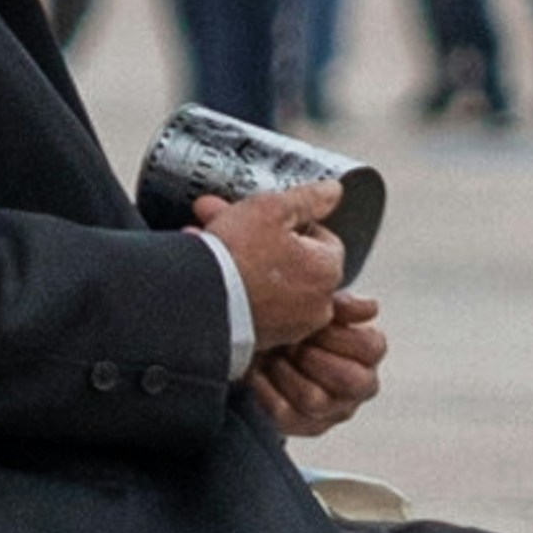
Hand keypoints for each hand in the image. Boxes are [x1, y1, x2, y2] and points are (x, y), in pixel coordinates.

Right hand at [199, 183, 354, 351]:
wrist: (199, 305)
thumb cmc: (238, 257)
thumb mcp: (272, 208)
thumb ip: (308, 198)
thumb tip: (333, 191)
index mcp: (327, 271)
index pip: (323, 239)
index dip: (294, 224)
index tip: (270, 219)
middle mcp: (316, 305)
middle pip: (292, 260)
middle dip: (259, 238)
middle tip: (228, 221)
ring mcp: (289, 328)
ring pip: (269, 282)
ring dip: (242, 262)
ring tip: (207, 243)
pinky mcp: (262, 341)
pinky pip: (252, 306)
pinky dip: (235, 289)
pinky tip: (208, 273)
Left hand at [247, 293, 386, 435]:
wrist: (267, 346)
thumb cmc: (301, 326)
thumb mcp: (321, 307)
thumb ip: (343, 305)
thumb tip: (371, 309)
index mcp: (369, 356)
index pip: (369, 348)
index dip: (337, 335)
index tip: (313, 323)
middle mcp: (360, 388)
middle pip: (349, 380)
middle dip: (313, 357)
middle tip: (291, 341)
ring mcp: (335, 411)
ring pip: (314, 399)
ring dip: (287, 373)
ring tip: (272, 355)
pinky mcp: (307, 426)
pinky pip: (286, 414)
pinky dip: (266, 391)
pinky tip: (257, 374)